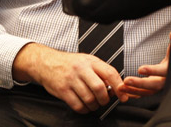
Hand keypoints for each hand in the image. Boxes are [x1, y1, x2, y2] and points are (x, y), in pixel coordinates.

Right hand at [13, 44, 127, 111]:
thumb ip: (100, 72)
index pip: (110, 72)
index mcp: (91, 61)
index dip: (119, 86)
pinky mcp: (62, 90)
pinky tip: (84, 106)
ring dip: (94, 106)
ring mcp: (71, 80)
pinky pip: (77, 105)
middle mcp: (81, 69)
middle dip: (105, 99)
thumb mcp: (87, 61)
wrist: (47, 63)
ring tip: (94, 104)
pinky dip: (84, 109)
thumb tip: (115, 87)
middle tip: (104, 101)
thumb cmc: (70, 63)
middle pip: (99, 88)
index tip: (123, 96)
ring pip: (89, 99)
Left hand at [120, 34, 170, 98]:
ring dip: (133, 90)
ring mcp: (158, 87)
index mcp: (170, 70)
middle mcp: (165, 81)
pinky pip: (143, 93)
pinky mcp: (152, 90)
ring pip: (146, 92)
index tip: (140, 69)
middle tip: (127, 80)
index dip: (152, 71)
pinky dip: (133, 93)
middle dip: (139, 84)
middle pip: (153, 85)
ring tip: (121, 87)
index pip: (162, 71)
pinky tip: (124, 91)